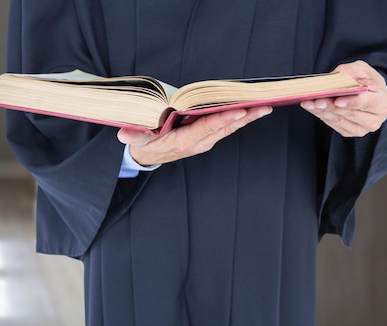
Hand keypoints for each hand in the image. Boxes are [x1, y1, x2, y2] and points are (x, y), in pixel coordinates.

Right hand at [117, 106, 272, 165]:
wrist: (147, 157)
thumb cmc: (143, 144)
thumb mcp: (136, 141)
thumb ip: (133, 136)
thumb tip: (123, 134)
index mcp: (183, 141)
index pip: (206, 128)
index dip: (223, 119)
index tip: (241, 111)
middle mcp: (198, 142)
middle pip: (224, 128)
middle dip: (244, 117)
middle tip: (264, 106)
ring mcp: (203, 141)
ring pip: (228, 128)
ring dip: (246, 118)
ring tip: (264, 107)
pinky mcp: (205, 138)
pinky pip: (225, 128)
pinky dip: (238, 119)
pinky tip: (250, 111)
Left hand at [300, 60, 386, 136]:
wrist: (367, 94)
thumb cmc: (366, 81)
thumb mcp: (362, 70)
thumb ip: (350, 71)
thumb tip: (336, 76)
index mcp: (382, 104)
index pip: (366, 104)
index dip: (351, 103)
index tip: (337, 100)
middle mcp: (374, 120)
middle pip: (349, 114)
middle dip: (330, 106)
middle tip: (316, 100)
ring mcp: (360, 129)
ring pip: (337, 120)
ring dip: (321, 111)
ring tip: (308, 102)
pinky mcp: (347, 132)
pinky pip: (331, 124)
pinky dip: (320, 114)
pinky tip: (310, 106)